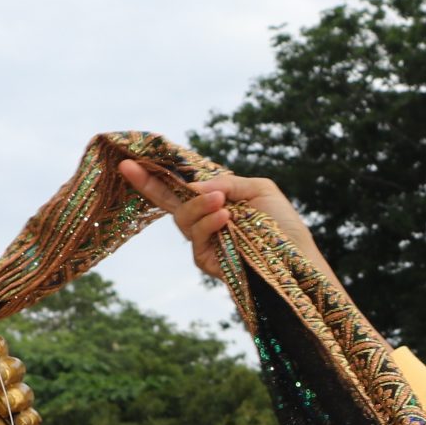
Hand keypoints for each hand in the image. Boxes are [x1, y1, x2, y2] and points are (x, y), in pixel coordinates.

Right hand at [118, 163, 338, 285]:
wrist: (299, 256)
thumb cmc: (283, 224)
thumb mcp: (259, 190)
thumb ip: (226, 183)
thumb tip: (193, 186)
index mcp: (214, 201)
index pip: (178, 187)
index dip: (152, 177)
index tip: (127, 162)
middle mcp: (205, 221)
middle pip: (168, 203)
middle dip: (148, 185)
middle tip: (132, 167)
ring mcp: (205, 242)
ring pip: (183, 221)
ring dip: (198, 207)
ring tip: (221, 203)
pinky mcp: (209, 262)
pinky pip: (197, 242)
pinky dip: (209, 226)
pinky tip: (225, 218)